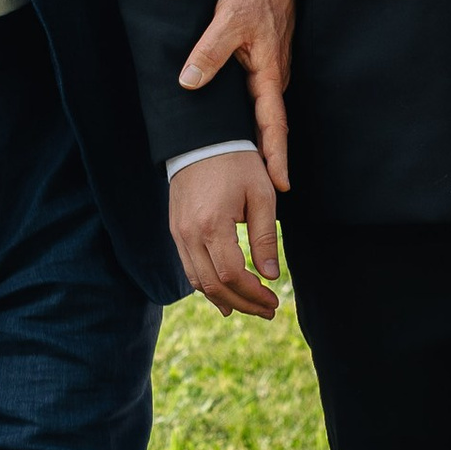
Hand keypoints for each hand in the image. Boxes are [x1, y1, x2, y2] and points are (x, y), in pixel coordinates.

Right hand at [167, 149, 282, 318]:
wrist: (200, 138)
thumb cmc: (237, 162)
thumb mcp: (261, 195)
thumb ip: (265, 237)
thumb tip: (269, 276)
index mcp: (213, 226)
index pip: (232, 275)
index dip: (254, 294)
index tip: (274, 301)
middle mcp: (190, 235)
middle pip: (213, 286)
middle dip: (243, 303)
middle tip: (268, 310)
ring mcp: (179, 234)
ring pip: (198, 282)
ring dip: (225, 300)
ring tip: (250, 307)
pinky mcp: (176, 230)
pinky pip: (189, 268)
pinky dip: (207, 286)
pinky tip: (223, 296)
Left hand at [176, 0, 294, 191]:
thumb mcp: (227, 19)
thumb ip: (209, 52)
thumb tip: (189, 83)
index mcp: (269, 75)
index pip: (274, 124)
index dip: (276, 156)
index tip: (280, 184)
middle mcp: (272, 81)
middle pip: (271, 129)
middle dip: (270, 162)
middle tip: (266, 197)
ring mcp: (267, 77)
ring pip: (262, 118)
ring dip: (260, 146)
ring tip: (250, 177)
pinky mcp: (260, 70)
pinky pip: (256, 104)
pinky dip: (250, 126)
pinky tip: (238, 138)